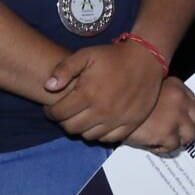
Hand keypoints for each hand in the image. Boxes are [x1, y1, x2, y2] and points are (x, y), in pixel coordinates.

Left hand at [43, 43, 165, 143]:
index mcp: (88, 94)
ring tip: (81, 117)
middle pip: (71, 128)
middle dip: (63, 121)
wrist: (147, 59)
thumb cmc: (113, 57)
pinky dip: (99, 134)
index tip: (51, 108)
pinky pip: (108, 139)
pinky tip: (98, 123)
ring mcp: (117, 120)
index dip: (50, 112)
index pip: (59, 114)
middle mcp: (102, 111)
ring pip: (88, 136)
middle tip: (65, 113)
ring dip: (80, 129)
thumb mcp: (86, 55)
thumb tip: (48, 87)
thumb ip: (64, 69)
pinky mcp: (131, 124)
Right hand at [120, 77, 194, 153]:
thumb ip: (162, 95)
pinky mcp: (167, 134)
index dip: (188, 114)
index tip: (181, 120)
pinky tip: (152, 144)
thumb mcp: (147, 89)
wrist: (110, 105)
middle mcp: (180, 100)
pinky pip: (173, 146)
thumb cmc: (124, 96)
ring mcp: (175, 118)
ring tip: (165, 141)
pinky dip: (163, 148)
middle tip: (177, 133)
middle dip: (188, 128)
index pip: (193, 103)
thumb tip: (169, 109)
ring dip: (179, 140)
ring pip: (189, 135)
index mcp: (176, 86)